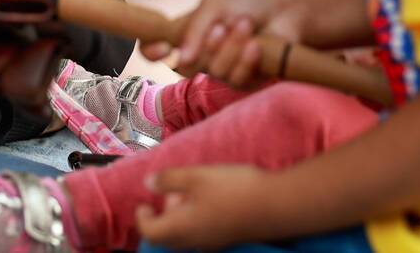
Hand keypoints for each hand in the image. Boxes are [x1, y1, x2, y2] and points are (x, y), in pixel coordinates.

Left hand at [136, 164, 274, 248]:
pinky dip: (195, 220)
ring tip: (190, 192)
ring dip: (179, 218)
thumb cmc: (233, 189)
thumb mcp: (196, 176)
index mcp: (182, 228)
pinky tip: (209, 199)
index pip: (150, 232)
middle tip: (169, 195)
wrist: (277, 205)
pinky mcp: (228, 239)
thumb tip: (148, 183)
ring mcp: (213, 243)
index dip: (142, 217)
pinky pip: (201, 235)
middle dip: (161, 217)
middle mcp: (195, 241)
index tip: (145, 201)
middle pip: (166, 238)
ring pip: (185, 237)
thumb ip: (168, 180)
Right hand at [147, 0, 312, 88]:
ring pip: (212, 71)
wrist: (287, 11)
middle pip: (186, 65)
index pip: (156, 48)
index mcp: (188, 32)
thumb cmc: (249, 2)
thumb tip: (180, 59)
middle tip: (222, 26)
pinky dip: (245, 61)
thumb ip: (192, 29)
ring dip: (230, 48)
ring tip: (245, 26)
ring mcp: (222, 67)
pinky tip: (256, 45)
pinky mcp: (245, 80)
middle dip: (205, 45)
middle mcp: (201, 52)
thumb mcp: (214, 5)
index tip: (159, 48)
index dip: (150, 51)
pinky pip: (235, 80)